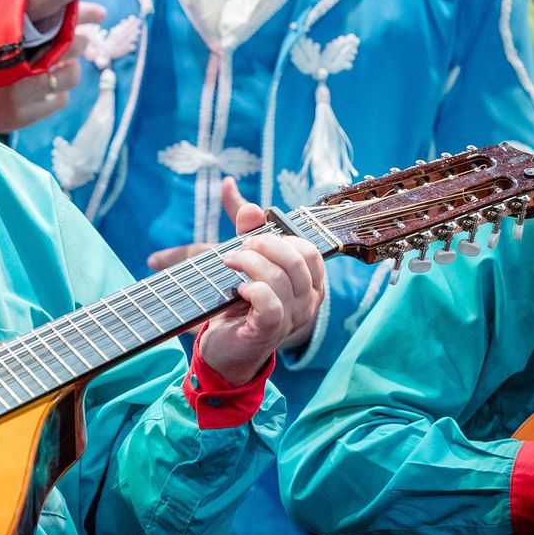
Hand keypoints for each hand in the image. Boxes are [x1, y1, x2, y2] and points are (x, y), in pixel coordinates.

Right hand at [0, 4, 106, 132]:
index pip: (55, 21)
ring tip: (64, 65)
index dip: (80, 15)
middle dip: (80, 40)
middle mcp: (10, 65)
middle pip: (68, 46)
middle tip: (81, 39)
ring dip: (71, 69)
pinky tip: (48, 87)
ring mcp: (16, 94)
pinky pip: (59, 100)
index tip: (98, 14)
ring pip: (68, 76)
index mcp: (4, 38)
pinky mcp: (19, 117)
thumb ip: (24, 17)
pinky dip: (59, 92)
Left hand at [196, 177, 324, 384]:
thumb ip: (244, 226)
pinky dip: (252, 289)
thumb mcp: (245, 260)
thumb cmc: (240, 302)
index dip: (278, 236)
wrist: (224, 349)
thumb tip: (230, 185)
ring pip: (281, 277)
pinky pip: (270, 303)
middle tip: (237, 251)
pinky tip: (238, 289)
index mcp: (309, 282)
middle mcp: (308, 301)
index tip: (250, 239)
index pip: (308, 248)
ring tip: (229, 265)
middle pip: (298, 257)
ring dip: (249, 263)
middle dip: (263, 245)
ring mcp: (292, 318)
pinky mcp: (269, 331)